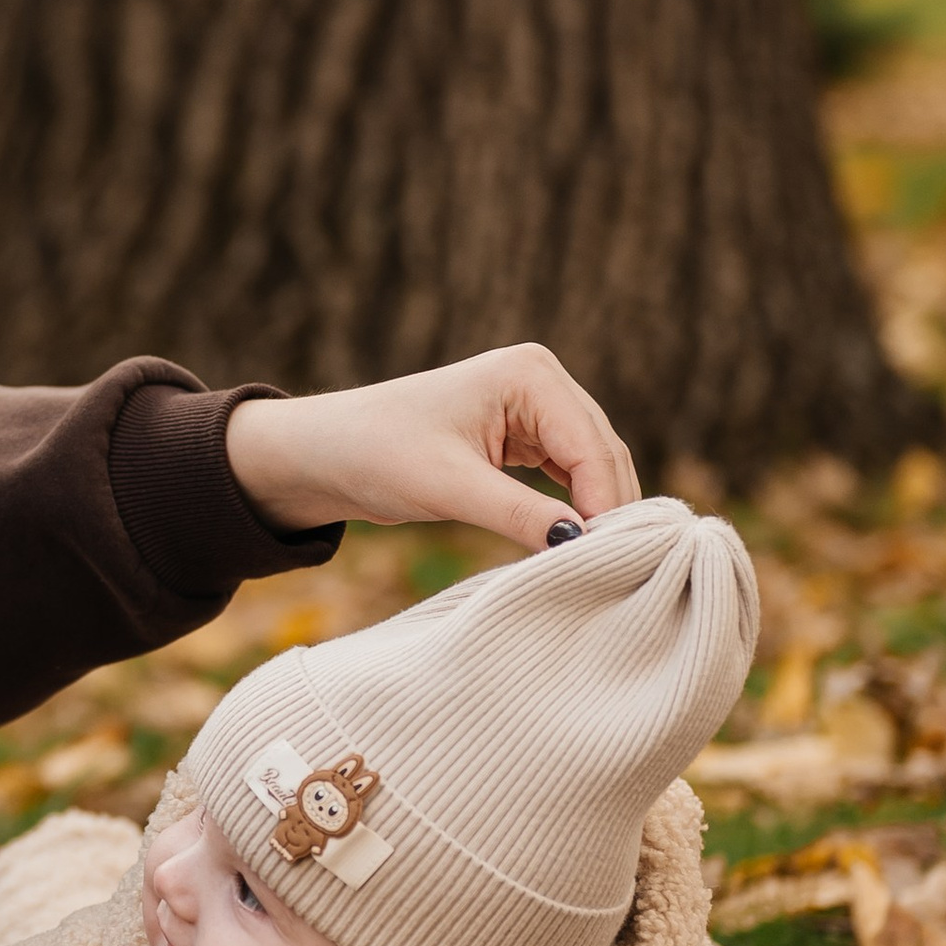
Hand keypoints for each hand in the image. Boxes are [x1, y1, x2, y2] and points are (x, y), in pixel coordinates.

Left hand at [222, 345, 640, 554]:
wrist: (324, 453)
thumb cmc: (376, 453)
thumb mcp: (450, 487)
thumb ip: (520, 514)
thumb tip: (581, 545)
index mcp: (530, 373)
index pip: (591, 447)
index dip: (606, 505)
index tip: (610, 560)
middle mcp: (541, 380)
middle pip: (601, 455)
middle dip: (609, 509)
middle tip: (620, 572)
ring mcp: (535, 407)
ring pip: (590, 468)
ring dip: (596, 512)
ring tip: (603, 567)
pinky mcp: (522, 436)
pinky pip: (566, 476)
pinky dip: (573, 509)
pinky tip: (575, 546)